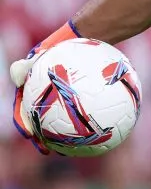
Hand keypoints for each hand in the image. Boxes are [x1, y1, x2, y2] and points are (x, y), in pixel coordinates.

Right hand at [10, 20, 79, 152]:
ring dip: (63, 138)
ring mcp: (63, 99)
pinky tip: (96, 135)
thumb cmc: (65, 44)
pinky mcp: (80, 101)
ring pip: (62, 123)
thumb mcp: (46, 50)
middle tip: (47, 150)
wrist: (88, 39)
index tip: (29, 135)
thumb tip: (16, 75)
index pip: (24, 109)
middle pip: (41, 122)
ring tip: (70, 149)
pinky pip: (83, 115)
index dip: (24, 123)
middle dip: (42, 138)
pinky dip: (86, 125)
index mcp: (33, 88)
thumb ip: (29, 62)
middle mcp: (46, 96)